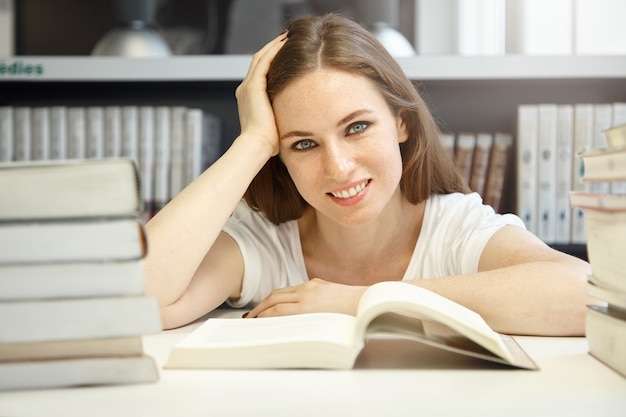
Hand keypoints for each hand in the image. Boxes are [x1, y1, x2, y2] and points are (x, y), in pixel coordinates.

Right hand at [235, 31, 287, 155]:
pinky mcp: (253, 86)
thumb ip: (282, 115)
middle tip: (286, 39)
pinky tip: (285, 44)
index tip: (285, 53)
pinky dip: (273, 51)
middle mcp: (245, 89)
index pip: (260, 73)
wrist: (257, 146)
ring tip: (287, 37)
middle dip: (272, 49)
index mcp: (249, 99)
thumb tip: (297, 117)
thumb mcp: (276, 124)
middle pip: (258, 61)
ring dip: (273, 46)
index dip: (271, 61)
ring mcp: (247, 87)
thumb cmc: (268, 143)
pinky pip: (264, 62)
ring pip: (260, 58)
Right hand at [245, 278, 367, 317]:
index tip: (252, 324)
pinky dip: (281, 296)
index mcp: (307, 307)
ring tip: (259, 310)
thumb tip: (286, 331)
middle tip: (249, 318)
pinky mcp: (317, 282)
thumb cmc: (351, 320)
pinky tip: (279, 302)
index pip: (275, 311)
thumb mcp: (324, 329)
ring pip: (282, 291)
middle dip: (259, 308)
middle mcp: (306, 294)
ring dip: (267, 300)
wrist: (369, 302)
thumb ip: (303, 329)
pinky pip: (293, 288)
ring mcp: (311, 286)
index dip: (261, 318)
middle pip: (274, 299)